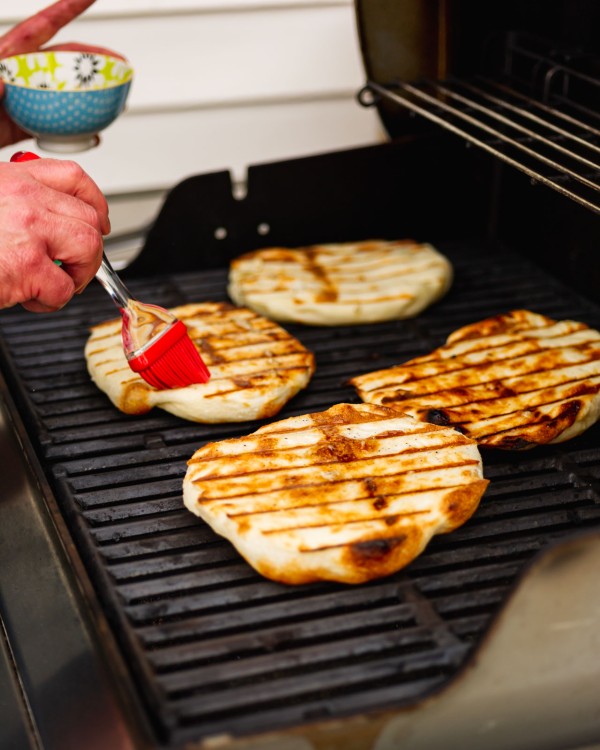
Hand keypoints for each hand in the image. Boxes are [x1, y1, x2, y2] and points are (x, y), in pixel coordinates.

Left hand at [0, 0, 125, 146]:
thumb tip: (3, 83)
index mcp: (4, 58)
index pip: (41, 27)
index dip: (66, 9)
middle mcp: (19, 77)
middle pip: (63, 61)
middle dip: (93, 58)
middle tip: (119, 65)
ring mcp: (24, 101)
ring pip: (65, 94)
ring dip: (91, 96)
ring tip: (115, 100)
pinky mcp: (23, 127)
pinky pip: (57, 126)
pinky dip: (77, 131)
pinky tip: (91, 135)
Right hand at [0, 157, 109, 311]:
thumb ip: (16, 204)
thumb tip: (51, 225)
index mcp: (12, 178)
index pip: (73, 178)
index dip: (95, 203)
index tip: (99, 222)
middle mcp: (24, 198)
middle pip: (88, 219)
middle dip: (88, 251)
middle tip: (72, 269)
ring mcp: (28, 230)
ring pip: (88, 249)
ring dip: (78, 275)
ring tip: (55, 285)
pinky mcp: (26, 266)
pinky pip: (64, 289)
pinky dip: (52, 302)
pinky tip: (29, 299)